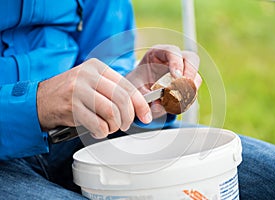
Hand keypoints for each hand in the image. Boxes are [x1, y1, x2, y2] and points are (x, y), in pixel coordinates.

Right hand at [37, 58, 151, 138]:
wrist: (40, 100)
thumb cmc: (71, 94)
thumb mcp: (92, 84)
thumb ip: (112, 91)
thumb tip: (137, 108)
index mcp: (97, 67)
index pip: (127, 86)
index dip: (140, 104)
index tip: (146, 117)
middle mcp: (88, 75)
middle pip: (121, 99)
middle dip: (128, 117)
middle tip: (125, 125)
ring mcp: (78, 90)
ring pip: (111, 112)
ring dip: (114, 126)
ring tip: (109, 128)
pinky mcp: (71, 106)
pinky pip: (97, 124)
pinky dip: (102, 132)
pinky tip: (98, 131)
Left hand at [126, 45, 201, 116]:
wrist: (137, 93)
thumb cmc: (136, 86)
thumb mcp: (135, 88)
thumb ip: (145, 96)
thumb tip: (158, 106)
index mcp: (157, 54)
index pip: (172, 51)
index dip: (176, 62)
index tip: (176, 77)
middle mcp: (173, 60)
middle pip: (191, 59)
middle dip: (190, 73)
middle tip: (184, 88)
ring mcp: (182, 72)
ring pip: (195, 76)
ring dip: (191, 89)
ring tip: (180, 100)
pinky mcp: (186, 85)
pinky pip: (193, 90)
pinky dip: (189, 98)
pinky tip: (179, 105)